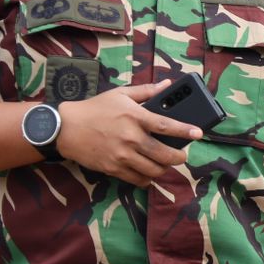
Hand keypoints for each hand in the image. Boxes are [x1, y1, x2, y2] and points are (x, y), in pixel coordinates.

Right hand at [55, 83, 202, 186]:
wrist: (65, 128)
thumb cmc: (94, 109)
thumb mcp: (120, 94)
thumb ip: (146, 91)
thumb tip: (167, 85)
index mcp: (135, 117)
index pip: (167, 126)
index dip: (185, 131)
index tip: (198, 133)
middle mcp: (130, 138)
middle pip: (164, 154)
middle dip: (179, 157)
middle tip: (181, 155)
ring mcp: (121, 155)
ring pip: (153, 170)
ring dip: (164, 169)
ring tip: (166, 164)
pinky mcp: (113, 168)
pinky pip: (137, 179)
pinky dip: (147, 179)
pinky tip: (149, 173)